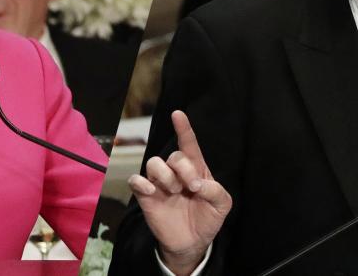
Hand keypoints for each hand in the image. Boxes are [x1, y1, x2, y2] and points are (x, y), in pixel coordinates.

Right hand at [128, 110, 231, 275]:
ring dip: (165, 176)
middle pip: (173, 156)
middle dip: (184, 169)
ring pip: (153, 163)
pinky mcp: (146, 196)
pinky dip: (142, 183)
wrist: (192, 243)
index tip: (178, 114)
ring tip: (174, 191)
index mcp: (195, 169)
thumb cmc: (207, 219)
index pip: (188, 144)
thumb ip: (216, 190)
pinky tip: (153, 192)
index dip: (183, 129)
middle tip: (192, 187)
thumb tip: (199, 183)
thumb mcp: (222, 205)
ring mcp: (160, 184)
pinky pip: (135, 180)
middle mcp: (176, 173)